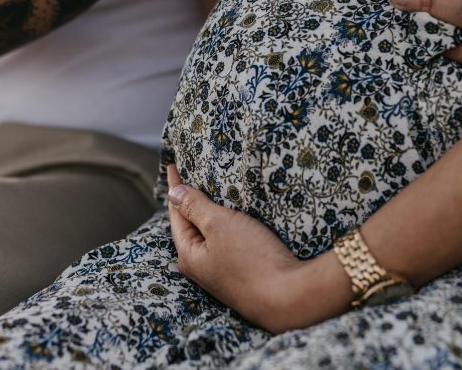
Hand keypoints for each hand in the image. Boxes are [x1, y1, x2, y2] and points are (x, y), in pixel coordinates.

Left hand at [167, 164, 346, 332]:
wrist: (288, 296)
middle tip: (187, 177)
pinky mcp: (241, 274)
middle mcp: (201, 266)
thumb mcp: (219, 225)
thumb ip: (195, 207)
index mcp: (189, 254)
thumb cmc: (252, 259)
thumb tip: (173, 193)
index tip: (173, 165)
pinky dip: (224, 227)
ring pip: (209, 236)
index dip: (176, 188)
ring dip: (208, 215)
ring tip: (208, 194)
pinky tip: (232, 221)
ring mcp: (221, 273)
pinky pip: (226, 244)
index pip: (176, 213)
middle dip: (189, 202)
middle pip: (190, 226)